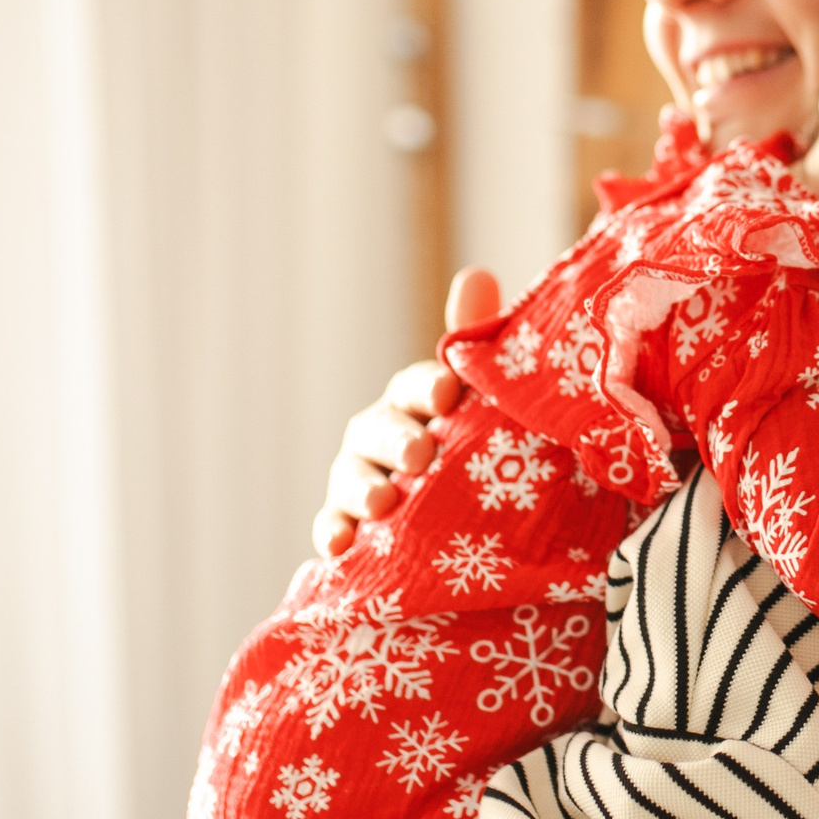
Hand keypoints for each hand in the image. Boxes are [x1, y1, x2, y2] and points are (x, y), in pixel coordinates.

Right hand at [311, 267, 500, 556]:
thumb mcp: (486, 400)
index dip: (429, 387)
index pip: (418, 385)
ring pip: (351, 477)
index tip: (448, 394)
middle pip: (378, 429)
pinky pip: (333, 529)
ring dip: (362, 487)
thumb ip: (477, 345)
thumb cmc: (475, 443)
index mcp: (418, 401)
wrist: (458, 518)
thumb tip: (475, 272)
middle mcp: (382, 434)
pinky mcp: (348, 526)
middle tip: (420, 453)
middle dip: (396, 438)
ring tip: (383, 501)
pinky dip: (333, 534)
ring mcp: (360, 479)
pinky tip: (340, 546)